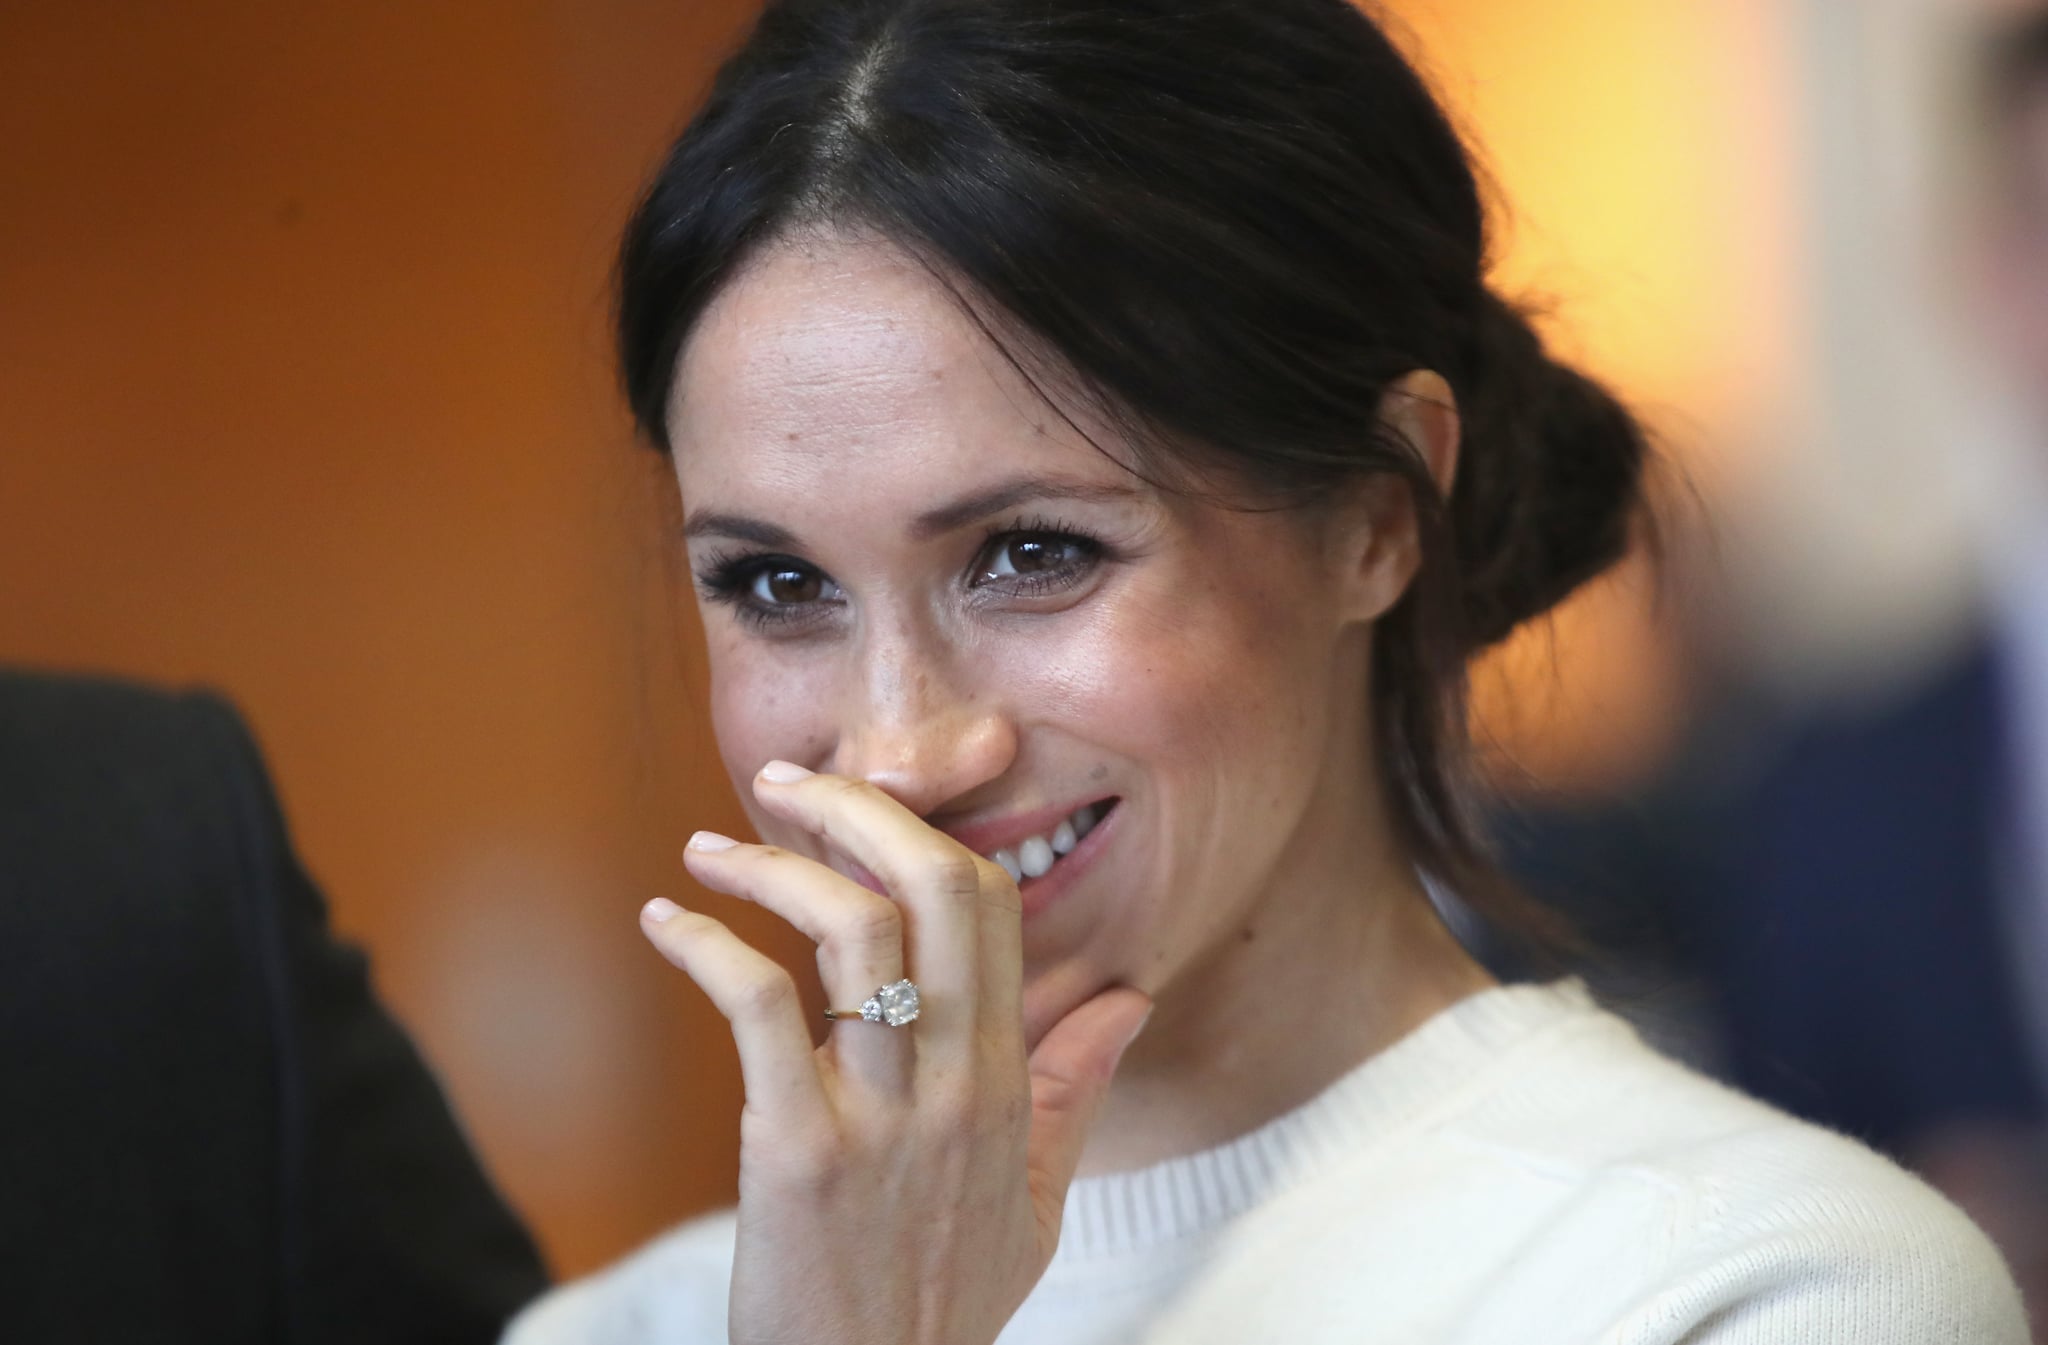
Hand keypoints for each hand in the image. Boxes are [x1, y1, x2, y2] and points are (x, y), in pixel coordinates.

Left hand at [641, 762, 1151, 1344]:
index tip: (861, 811)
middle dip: (854, 806)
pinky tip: (668, 924)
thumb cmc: (944, 1300)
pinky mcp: (799, 1149)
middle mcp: (955, 1080)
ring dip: (768, 865)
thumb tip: (1127, 1000)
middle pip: (930, 887)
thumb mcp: (1038, 1200)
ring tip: (711, 850)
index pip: (990, 905)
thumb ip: (1075, 1090)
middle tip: (786, 782)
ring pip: (848, 927)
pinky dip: (706, 945)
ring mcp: (880, 1113)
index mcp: (1005, 1080)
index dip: (925, 832)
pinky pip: (758, 1008)